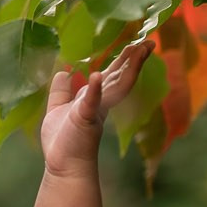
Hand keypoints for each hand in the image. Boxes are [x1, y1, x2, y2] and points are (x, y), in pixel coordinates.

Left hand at [38, 37, 152, 177]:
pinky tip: (97, 76)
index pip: (112, 75)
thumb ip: (61, 91)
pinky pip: (90, 102)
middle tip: (149, 42)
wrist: (63, 164)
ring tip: (136, 50)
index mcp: (94, 98)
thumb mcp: (57, 109)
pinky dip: (94, 89)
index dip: (124, 60)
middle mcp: (99, 102)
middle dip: (134, 60)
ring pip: (113, 86)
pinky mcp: (84, 119)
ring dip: (126, 68)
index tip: (136, 44)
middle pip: (120, 77)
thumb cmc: (62, 140)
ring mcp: (93, 110)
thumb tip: (63, 71)